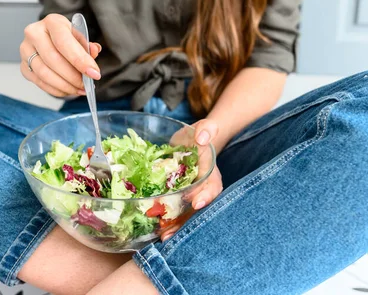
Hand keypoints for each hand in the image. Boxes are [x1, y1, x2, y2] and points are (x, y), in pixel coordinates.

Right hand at [19, 14, 102, 96]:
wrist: (50, 40)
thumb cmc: (66, 38)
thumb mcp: (79, 37)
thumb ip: (87, 46)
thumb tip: (94, 51)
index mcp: (51, 22)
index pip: (64, 42)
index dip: (80, 60)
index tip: (94, 73)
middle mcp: (34, 33)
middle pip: (53, 59)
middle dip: (73, 76)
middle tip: (86, 85)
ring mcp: (26, 50)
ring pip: (44, 73)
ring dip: (65, 85)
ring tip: (79, 89)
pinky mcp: (23, 66)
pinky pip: (40, 82)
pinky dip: (56, 90)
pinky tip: (68, 90)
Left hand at [160, 118, 222, 240]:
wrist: (190, 144)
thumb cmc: (197, 136)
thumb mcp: (202, 129)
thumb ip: (207, 129)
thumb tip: (203, 137)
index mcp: (211, 175)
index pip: (212, 187)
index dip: (206, 196)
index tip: (198, 203)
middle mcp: (202, 190)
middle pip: (198, 210)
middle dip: (187, 222)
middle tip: (172, 233)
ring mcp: (189, 197)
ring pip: (185, 215)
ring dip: (175, 228)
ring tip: (163, 238)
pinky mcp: (177, 200)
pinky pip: (173, 213)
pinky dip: (166, 223)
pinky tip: (155, 231)